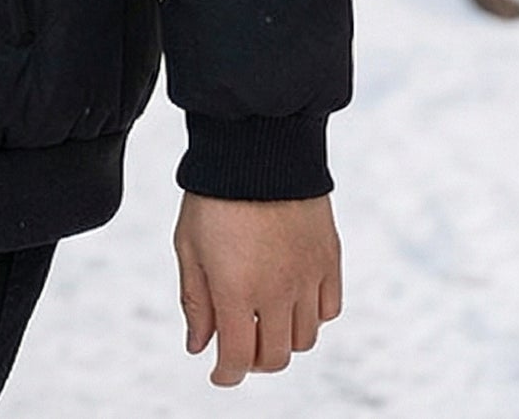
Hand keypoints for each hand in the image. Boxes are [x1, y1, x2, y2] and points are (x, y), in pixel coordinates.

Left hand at [173, 192, 341, 386]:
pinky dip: (313, 315)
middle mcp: (277, 290)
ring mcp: (308, 276)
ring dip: (282, 338)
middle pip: (275, 356)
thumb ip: (195, 299)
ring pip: (305, 338)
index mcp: (236, 289)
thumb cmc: (214, 194)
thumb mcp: (188, 244)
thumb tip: (199, 347)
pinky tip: (293, 298)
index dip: (226, 374)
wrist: (258, 145)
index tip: (218, 374)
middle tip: (239, 345)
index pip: (238, 358)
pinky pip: (330, 309)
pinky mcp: (329, 258)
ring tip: (263, 318)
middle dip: (254, 360)